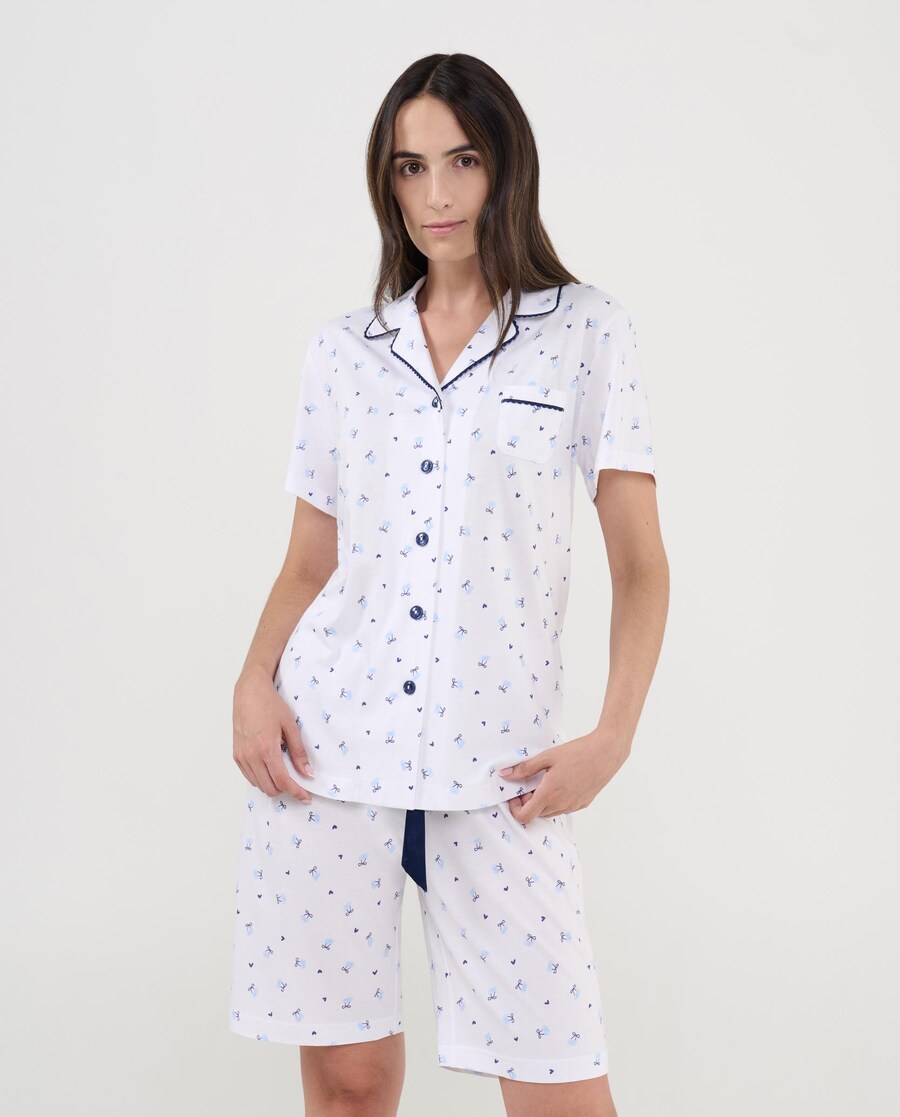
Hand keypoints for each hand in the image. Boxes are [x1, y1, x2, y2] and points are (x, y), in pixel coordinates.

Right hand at [233, 666, 313, 801]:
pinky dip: (260, 778)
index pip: (282, 781)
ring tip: (284, 774)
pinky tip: (270, 768)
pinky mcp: (236, 754)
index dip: (296, 792)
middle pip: (269, 788)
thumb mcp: (290, 726)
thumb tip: (307, 773)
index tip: (305, 797)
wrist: (249, 691)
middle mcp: (251, 756)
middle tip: (297, 784)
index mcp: (266, 749)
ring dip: (272, 785)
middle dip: (285, 790)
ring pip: (258, 784)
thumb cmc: (270, 704)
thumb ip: (299, 752)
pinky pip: (249, 776)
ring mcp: (241, 756)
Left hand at [500, 729, 629, 825]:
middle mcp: (561, 804)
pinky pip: (564, 808)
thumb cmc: (577, 752)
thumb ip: (525, 768)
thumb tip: (505, 774)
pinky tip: (560, 782)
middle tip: (530, 783)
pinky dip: (556, 800)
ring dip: (543, 802)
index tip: (516, 794)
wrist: (606, 753)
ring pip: (550, 812)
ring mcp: (573, 806)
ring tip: (546, 781)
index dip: (516, 808)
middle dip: (529, 802)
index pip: (525, 816)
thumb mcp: (547, 757)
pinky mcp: (583, 803)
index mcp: (550, 793)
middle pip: (536, 814)